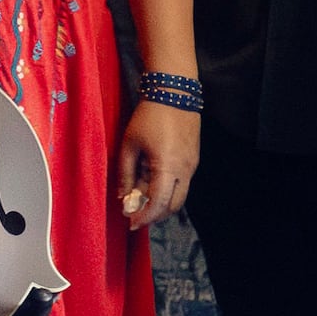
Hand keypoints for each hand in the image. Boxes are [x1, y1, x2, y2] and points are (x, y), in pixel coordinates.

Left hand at [115, 97, 198, 228]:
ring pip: (179, 196)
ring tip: (140, 198)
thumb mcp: (130, 144)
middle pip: (173, 206)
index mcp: (168, 167)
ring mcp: (192, 165)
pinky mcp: (193, 159)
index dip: (144, 217)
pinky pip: (182, 183)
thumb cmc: (149, 116)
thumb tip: (123, 197)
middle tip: (135, 214)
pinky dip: (167, 190)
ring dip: (161, 203)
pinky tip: (150, 183)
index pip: (159, 204)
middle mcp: (185, 170)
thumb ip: (125, 173)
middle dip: (154, 215)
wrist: (174, 92)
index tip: (131, 223)